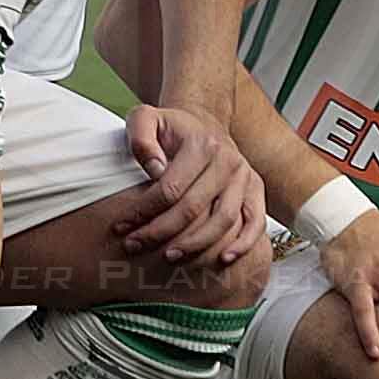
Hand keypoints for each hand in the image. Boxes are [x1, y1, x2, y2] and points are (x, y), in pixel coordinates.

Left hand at [118, 103, 270, 275]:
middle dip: (162, 232)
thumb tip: (154, 169)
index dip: (144, 211)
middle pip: (194, 207)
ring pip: (224, 220)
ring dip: (196, 244)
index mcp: (201, 144)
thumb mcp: (146, 119)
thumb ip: (141, 137)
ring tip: (169, 256)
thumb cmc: (170, 127)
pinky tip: (223, 259)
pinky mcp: (256, 190)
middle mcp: (228, 160)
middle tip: (136, 245)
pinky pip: (255, 223)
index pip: (170, 188)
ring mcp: (245, 177)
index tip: (123, 227)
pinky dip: (243, 244)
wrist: (204, 123)